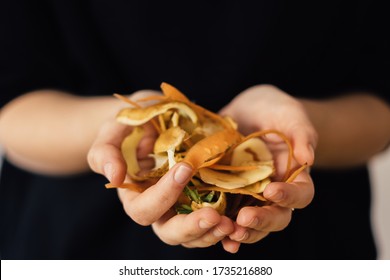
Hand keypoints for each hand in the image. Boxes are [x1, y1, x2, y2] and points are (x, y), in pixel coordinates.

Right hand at [87, 90, 237, 252]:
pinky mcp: (201, 198)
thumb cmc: (130, 124)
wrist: (153, 120)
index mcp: (134, 195)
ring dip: (212, 232)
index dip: (163, 195)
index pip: (144, 208)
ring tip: (230, 224)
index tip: (184, 168)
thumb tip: (113, 178)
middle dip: (191, 227)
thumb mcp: (112, 131)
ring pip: (193, 233)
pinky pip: (211, 218)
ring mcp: (181, 205)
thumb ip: (105, 152)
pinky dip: (225, 222)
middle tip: (214, 217)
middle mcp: (158, 206)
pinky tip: (239, 218)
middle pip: (170, 231)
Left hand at [219, 84, 316, 245]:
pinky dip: (220, 225)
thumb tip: (308, 158)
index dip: (289, 197)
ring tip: (227, 233)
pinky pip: (227, 212)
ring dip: (240, 231)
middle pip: (276, 217)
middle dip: (261, 221)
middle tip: (244, 219)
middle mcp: (274, 191)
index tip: (271, 190)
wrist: (251, 110)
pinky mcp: (229, 191)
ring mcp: (251, 194)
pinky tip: (209, 230)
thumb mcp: (290, 115)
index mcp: (295, 176)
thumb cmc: (276, 111)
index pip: (301, 195)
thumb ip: (301, 133)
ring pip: (251, 222)